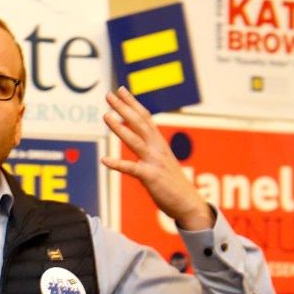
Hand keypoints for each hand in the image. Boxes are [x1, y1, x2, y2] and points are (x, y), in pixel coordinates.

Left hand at [102, 86, 212, 230]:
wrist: (188, 203)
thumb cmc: (172, 183)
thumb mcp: (161, 160)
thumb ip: (151, 148)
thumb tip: (140, 138)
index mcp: (159, 143)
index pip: (144, 118)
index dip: (132, 103)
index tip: (121, 90)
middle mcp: (157, 148)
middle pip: (139, 123)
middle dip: (124, 107)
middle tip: (109, 94)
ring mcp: (154, 162)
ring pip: (134, 140)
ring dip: (119, 128)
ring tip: (106, 116)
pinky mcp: (150, 177)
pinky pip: (131, 169)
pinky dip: (117, 164)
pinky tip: (104, 160)